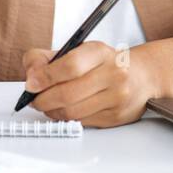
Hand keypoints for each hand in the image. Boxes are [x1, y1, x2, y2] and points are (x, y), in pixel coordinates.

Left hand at [22, 42, 158, 128]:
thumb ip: (48, 58)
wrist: (142, 76)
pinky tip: (64, 110)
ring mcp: (117, 97)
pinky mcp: (116, 117)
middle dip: (43, 100)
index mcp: (101, 52)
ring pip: (73, 112)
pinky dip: (66, 118)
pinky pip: (82, 122)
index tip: (31, 84)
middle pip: (68, 93)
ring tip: (47, 106)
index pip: (70, 65)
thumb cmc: (105, 63)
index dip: (45, 77)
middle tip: (34, 100)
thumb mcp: (79, 49)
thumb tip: (31, 77)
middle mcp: (113, 74)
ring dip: (52, 112)